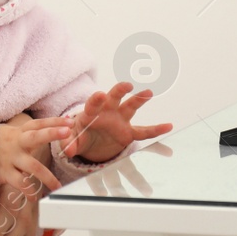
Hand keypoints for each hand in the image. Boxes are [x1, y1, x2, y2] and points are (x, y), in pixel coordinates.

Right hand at [0, 115, 71, 193]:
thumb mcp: (12, 134)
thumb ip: (30, 134)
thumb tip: (54, 130)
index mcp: (20, 132)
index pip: (39, 124)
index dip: (55, 122)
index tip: (70, 122)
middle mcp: (17, 143)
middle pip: (36, 136)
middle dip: (52, 134)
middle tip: (67, 132)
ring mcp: (11, 158)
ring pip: (32, 166)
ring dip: (47, 177)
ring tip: (58, 186)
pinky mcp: (5, 172)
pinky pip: (19, 183)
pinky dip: (28, 191)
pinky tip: (34, 197)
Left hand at [56, 82, 171, 163]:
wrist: (90, 142)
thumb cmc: (80, 136)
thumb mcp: (72, 141)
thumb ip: (70, 143)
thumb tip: (68, 150)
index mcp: (91, 113)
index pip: (93, 104)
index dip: (96, 100)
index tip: (101, 94)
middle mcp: (107, 112)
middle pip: (114, 98)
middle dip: (119, 90)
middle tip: (127, 85)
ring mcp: (120, 120)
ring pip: (131, 107)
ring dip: (139, 99)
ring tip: (149, 92)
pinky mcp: (129, 132)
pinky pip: (144, 131)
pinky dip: (156, 130)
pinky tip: (168, 126)